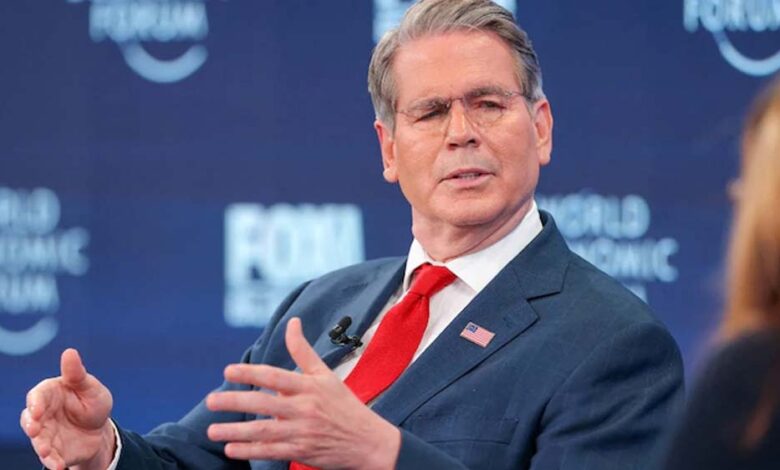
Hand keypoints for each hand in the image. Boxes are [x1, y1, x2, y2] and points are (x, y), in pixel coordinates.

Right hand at [20, 348, 115, 469]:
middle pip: (30, 420)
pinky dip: (53, 462)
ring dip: (40, 446)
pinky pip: (50, 457)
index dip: (36, 403)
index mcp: (50, 394)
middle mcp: (42, 415)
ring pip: (37, 440)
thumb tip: (69, 352)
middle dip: (31, 425)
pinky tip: (59, 466)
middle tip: (35, 430)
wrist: (100, 430)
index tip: (38, 410)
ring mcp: (45, 434)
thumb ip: (76, 374)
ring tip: (46, 451)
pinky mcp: (53, 450)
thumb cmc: (92, 402)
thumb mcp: (89, 387)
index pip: (37, 396)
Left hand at [206, 317, 400, 469]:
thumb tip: (292, 322)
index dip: (251, 373)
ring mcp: (302, 432)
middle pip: (264, 404)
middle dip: (235, 401)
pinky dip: (250, 450)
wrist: (368, 442)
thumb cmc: (344, 405)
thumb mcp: (326, 375)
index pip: (275, 376)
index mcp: (309, 387)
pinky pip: (271, 452)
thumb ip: (304, 351)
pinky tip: (231, 448)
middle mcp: (305, 408)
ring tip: (213, 429)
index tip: (228, 371)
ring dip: (236, 431)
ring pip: (264, 431)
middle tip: (211, 400)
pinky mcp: (301, 451)